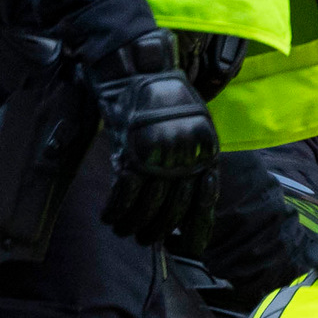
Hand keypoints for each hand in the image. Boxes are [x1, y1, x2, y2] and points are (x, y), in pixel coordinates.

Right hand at [88, 34, 219, 245]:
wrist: (138, 68)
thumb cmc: (162, 96)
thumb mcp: (192, 126)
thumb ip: (191, 159)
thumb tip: (185, 194)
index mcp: (207, 151)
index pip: (206, 201)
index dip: (198, 229)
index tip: (195, 249)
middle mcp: (188, 157)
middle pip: (174, 210)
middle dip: (159, 231)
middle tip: (147, 241)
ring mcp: (160, 156)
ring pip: (149, 206)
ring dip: (135, 225)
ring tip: (125, 232)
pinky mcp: (132, 152)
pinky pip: (125, 194)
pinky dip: (117, 210)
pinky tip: (110, 219)